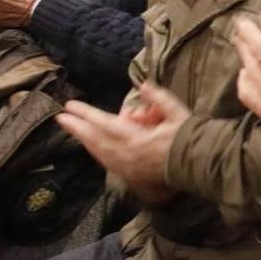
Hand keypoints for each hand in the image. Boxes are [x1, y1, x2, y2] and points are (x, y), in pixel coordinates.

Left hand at [57, 85, 188, 203]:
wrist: (199, 165)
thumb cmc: (189, 138)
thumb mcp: (178, 113)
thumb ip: (159, 98)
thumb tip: (142, 85)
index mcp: (137, 139)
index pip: (104, 124)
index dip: (86, 114)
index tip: (70, 106)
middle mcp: (126, 155)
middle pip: (95, 140)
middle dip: (77, 128)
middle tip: (61, 117)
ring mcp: (126, 166)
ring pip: (98, 152)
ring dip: (84, 140)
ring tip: (73, 129)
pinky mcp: (130, 174)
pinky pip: (106, 161)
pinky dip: (96, 151)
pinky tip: (91, 146)